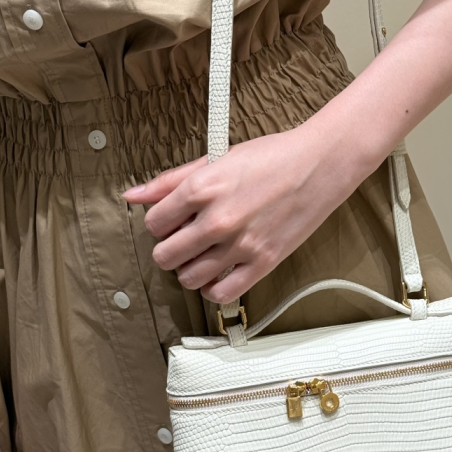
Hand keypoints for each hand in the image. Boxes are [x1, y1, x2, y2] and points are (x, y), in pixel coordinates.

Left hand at [123, 121, 370, 303]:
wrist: (319, 165)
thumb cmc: (271, 157)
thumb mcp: (217, 159)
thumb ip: (170, 180)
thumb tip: (132, 196)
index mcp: (201, 189)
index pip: (153, 224)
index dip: (161, 224)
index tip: (175, 221)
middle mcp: (216, 220)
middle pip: (165, 256)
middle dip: (171, 249)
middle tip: (187, 240)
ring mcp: (240, 245)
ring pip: (188, 279)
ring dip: (189, 270)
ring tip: (203, 256)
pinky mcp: (262, 263)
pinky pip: (221, 294)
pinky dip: (213, 289)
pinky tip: (218, 274)